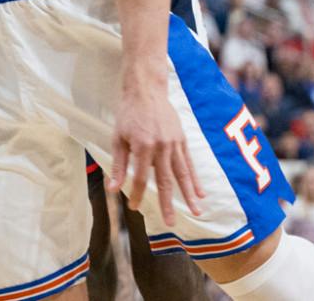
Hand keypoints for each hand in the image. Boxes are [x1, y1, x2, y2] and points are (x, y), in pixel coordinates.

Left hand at [108, 78, 203, 227]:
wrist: (146, 89)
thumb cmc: (128, 113)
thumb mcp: (118, 137)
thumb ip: (118, 165)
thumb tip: (113, 188)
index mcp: (143, 146)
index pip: (140, 178)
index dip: (136, 194)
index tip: (134, 207)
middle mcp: (162, 146)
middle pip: (165, 181)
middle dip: (167, 204)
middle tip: (171, 223)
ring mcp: (174, 143)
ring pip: (182, 174)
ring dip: (189, 195)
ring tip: (196, 212)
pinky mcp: (182, 139)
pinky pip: (189, 163)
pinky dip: (195, 179)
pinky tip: (201, 193)